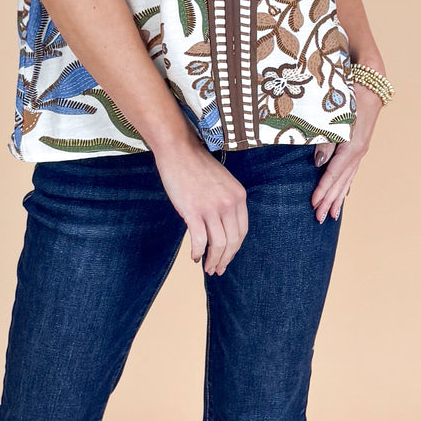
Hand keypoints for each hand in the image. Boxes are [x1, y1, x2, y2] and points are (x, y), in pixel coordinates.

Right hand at [153, 136, 248, 275]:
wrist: (178, 151)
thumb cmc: (196, 166)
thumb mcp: (222, 183)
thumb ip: (226, 203)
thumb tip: (221, 228)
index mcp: (239, 196)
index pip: (242, 231)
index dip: (235, 249)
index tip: (227, 258)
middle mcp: (229, 203)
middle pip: (232, 241)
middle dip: (225, 259)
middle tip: (218, 270)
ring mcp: (211, 208)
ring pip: (218, 244)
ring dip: (213, 260)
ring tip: (207, 268)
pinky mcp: (193, 211)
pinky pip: (199, 240)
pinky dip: (198, 252)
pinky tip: (194, 257)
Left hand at [310, 85, 384, 221]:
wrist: (371, 82)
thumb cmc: (351, 94)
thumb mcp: (336, 115)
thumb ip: (326, 140)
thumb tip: (318, 162)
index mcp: (352, 146)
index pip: (334, 173)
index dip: (323, 190)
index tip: (314, 204)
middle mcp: (358, 151)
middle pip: (341, 181)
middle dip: (329, 200)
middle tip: (319, 219)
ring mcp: (361, 150)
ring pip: (347, 179)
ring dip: (338, 197)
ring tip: (331, 214)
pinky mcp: (360, 146)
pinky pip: (352, 171)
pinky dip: (346, 184)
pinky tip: (343, 194)